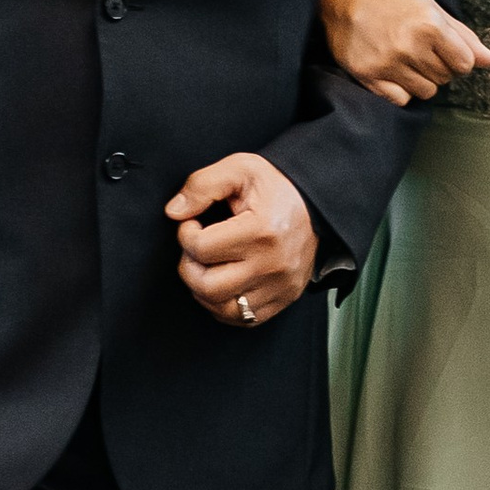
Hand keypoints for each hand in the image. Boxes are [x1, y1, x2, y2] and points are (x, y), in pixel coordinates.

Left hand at [166, 151, 318, 326]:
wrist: (315, 202)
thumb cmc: (276, 186)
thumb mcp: (239, 169)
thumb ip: (202, 186)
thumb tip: (174, 212)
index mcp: (263, 230)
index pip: (201, 249)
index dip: (185, 234)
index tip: (193, 223)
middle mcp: (273, 264)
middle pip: (207, 286)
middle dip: (189, 266)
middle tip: (196, 248)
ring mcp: (281, 286)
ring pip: (223, 308)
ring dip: (203, 290)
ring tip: (208, 266)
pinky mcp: (285, 297)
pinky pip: (244, 319)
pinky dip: (224, 306)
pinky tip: (223, 283)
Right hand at [318, 0, 489, 107]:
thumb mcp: (429, 4)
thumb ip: (461, 35)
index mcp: (429, 24)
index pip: (464, 63)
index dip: (459, 57)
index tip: (446, 48)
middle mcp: (409, 46)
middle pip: (446, 78)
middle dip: (441, 66)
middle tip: (422, 48)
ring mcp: (386, 63)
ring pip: (426, 92)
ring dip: (423, 79)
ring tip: (408, 59)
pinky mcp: (366, 75)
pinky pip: (400, 99)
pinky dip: (402, 90)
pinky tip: (394, 71)